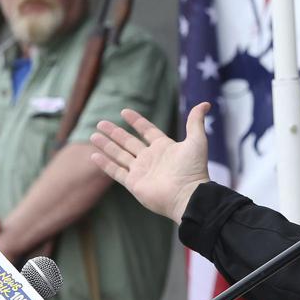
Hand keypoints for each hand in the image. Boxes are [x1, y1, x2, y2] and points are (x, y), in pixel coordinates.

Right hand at [90, 103, 211, 222]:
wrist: (187, 195)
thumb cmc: (193, 169)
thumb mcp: (196, 140)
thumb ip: (195, 122)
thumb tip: (206, 103)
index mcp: (164, 147)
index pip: (147, 131)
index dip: (137, 121)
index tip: (124, 111)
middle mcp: (151, 158)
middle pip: (129, 142)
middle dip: (115, 132)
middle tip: (100, 122)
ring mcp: (141, 171)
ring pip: (120, 155)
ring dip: (107, 145)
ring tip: (93, 135)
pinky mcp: (134, 183)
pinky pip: (116, 171)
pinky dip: (105, 164)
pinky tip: (94, 155)